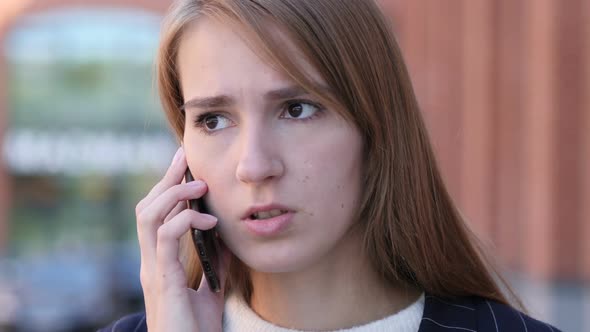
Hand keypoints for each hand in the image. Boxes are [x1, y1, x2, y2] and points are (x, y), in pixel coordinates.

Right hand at [135, 147, 229, 331]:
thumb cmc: (195, 328)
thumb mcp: (209, 290)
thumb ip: (214, 264)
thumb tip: (226, 240)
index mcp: (160, 262)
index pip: (156, 215)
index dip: (166, 187)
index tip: (183, 162)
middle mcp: (151, 262)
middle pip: (147, 208)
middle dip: (165, 180)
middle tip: (184, 158)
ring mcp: (153, 271)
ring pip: (148, 217)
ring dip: (173, 194)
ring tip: (199, 184)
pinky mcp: (163, 281)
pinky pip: (166, 240)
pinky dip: (184, 221)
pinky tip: (208, 219)